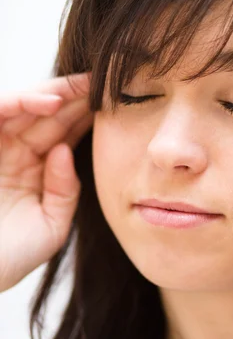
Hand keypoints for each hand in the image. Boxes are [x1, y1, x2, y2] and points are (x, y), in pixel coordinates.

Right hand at [0, 72, 93, 291]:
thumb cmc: (10, 257)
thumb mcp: (51, 226)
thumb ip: (65, 191)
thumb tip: (67, 151)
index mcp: (34, 171)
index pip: (63, 135)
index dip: (86, 119)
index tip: (116, 105)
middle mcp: (14, 154)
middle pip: (47, 116)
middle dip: (76, 98)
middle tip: (106, 81)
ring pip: (24, 108)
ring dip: (54, 94)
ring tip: (85, 86)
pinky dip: (19, 103)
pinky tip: (50, 101)